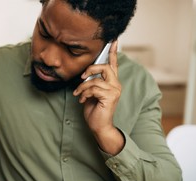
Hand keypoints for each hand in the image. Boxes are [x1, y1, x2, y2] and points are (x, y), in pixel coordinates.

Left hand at [73, 40, 123, 154]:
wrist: (99, 126)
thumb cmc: (95, 111)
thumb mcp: (91, 93)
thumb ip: (91, 82)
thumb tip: (84, 75)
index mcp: (112, 82)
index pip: (113, 64)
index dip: (113, 52)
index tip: (113, 40)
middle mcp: (116, 84)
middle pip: (105, 67)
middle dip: (90, 69)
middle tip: (82, 76)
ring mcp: (114, 90)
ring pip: (95, 80)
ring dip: (83, 87)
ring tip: (79, 94)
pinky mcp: (110, 96)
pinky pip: (93, 88)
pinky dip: (85, 93)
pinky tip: (82, 100)